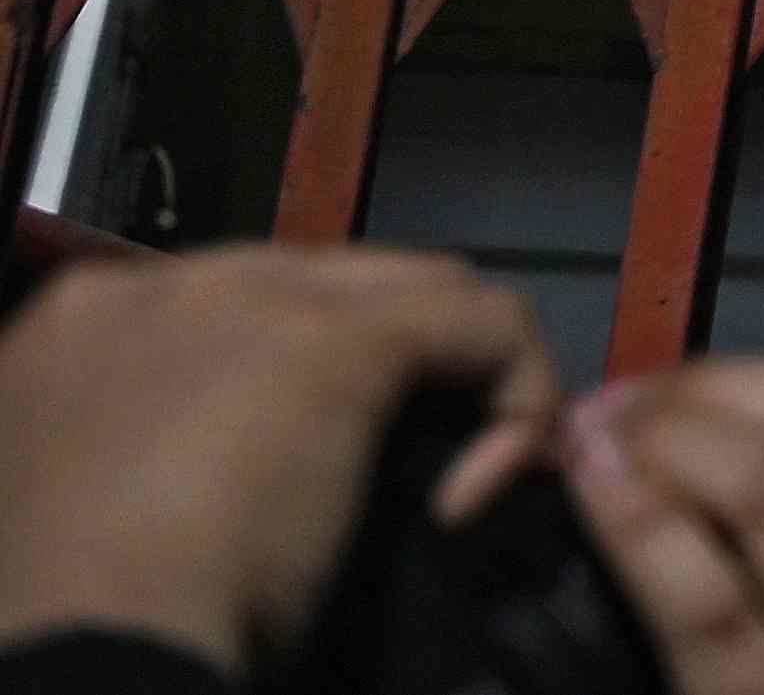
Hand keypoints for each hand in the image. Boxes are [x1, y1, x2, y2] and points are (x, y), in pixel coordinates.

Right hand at [0, 238, 561, 666]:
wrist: (68, 659)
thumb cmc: (68, 623)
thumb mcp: (95, 508)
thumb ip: (154, 452)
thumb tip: (230, 468)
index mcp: (76, 336)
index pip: (226, 315)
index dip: (283, 383)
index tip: (309, 462)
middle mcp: (155, 294)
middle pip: (318, 290)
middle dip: (379, 368)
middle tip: (402, 472)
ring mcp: (245, 301)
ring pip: (408, 291)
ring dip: (450, 380)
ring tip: (453, 482)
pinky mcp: (335, 340)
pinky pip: (478, 320)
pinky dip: (512, 398)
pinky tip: (481, 489)